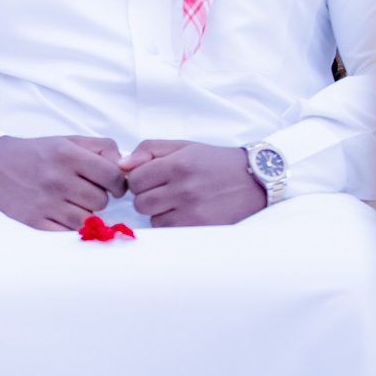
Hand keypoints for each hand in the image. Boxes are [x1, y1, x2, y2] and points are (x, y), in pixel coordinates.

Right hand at [0, 135, 126, 229]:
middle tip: (83, 191)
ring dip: (85, 213)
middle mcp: (57, 178)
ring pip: (88, 219)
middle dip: (98, 197)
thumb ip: (101, 148)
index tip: (111, 185)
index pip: (114, 176)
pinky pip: (69, 233)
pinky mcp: (35, 221)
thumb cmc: (36, 153)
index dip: (118, 183)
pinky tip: (61, 214)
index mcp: (67, 154)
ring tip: (71, 202)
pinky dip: (70, 226)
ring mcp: (45, 202)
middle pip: (102, 201)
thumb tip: (127, 167)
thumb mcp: (67, 141)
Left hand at [120, 140, 266, 226]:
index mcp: (178, 164)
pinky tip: (185, 212)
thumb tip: (121, 165)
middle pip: (140, 202)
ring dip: (159, 212)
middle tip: (163, 191)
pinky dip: (172, 223)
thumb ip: (148, 150)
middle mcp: (184, 188)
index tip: (149, 179)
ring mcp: (193, 211)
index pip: (134, 179)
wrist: (254, 180)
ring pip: (153, 219)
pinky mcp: (202, 227)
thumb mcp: (183, 146)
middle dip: (146, 196)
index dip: (138, 179)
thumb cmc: (215, 162)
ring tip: (176, 201)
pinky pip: (170, 230)